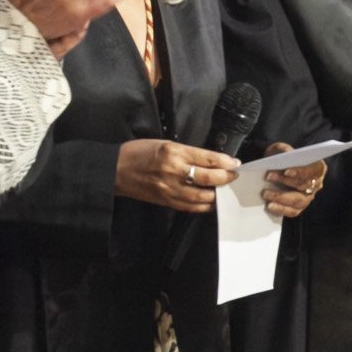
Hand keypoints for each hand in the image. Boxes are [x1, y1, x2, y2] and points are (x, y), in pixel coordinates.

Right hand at [115, 138, 238, 213]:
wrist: (116, 170)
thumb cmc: (139, 152)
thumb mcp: (165, 144)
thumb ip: (187, 152)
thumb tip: (210, 160)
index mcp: (174, 152)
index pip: (208, 158)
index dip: (225, 162)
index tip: (235, 163)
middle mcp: (173, 171)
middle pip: (208, 178)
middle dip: (225, 178)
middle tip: (233, 176)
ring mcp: (170, 189)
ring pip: (202, 196)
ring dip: (217, 194)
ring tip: (224, 190)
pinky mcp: (166, 201)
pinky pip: (190, 207)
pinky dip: (203, 206)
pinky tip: (210, 202)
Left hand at [258, 147, 326, 219]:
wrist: (276, 169)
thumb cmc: (281, 158)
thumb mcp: (280, 149)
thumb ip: (283, 149)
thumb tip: (286, 154)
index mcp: (317, 167)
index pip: (313, 170)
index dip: (301, 171)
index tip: (286, 171)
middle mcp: (316, 183)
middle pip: (304, 185)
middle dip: (285, 181)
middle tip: (268, 177)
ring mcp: (309, 197)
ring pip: (299, 200)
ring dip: (281, 197)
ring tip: (266, 194)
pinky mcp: (299, 207)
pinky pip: (293, 211)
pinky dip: (281, 209)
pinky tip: (269, 205)